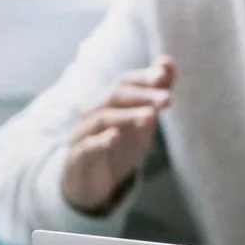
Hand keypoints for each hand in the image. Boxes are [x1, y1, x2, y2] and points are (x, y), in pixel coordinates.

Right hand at [60, 58, 175, 214]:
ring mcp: (82, 133)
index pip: (124, 81)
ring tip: (150, 117)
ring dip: (127, 115)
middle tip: (167, 99)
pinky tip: (115, 137)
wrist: (92, 184)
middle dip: (143, 95)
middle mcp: (93, 112)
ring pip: (103, 118)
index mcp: (108, 101)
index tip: (163, 76)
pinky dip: (100, 140)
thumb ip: (155, 94)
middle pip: (115, 95)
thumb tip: (168, 61)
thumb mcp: (142, 122)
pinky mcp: (77, 158)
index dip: (142, 77)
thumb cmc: (119, 148)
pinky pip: (87, 146)